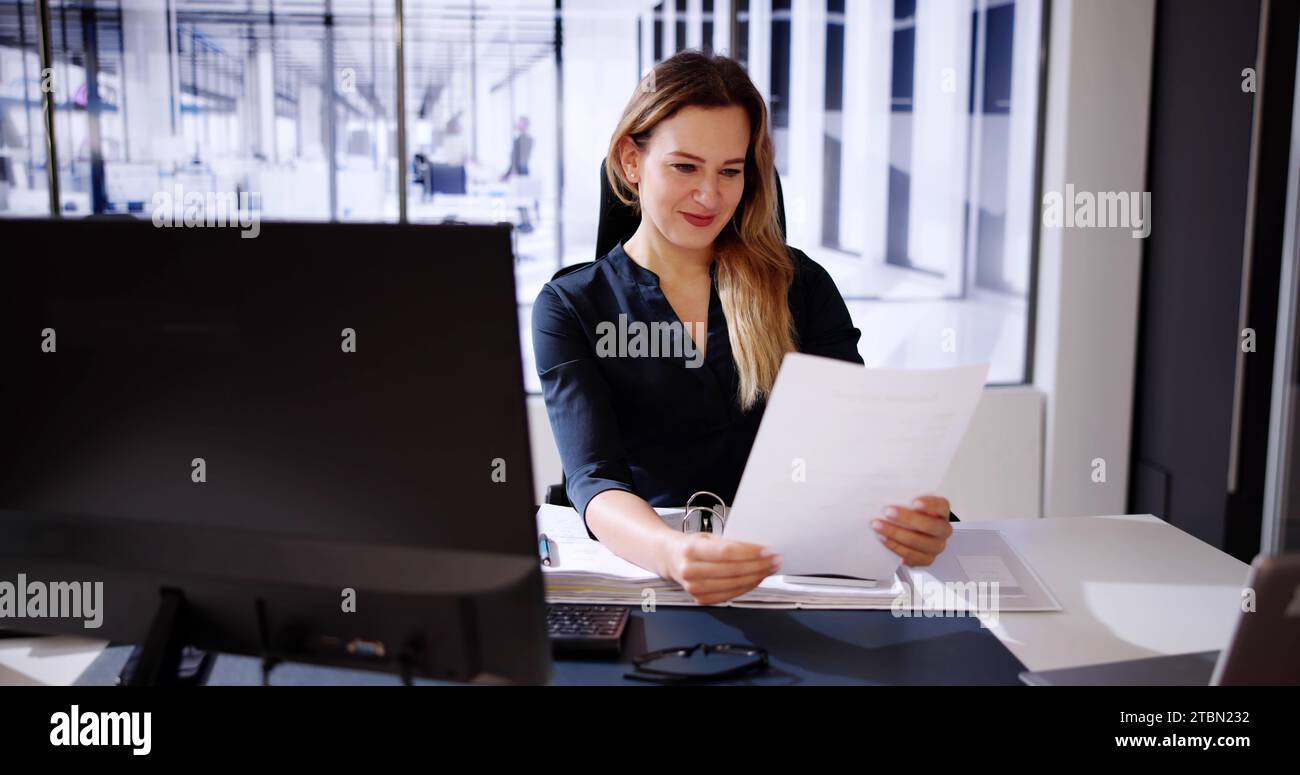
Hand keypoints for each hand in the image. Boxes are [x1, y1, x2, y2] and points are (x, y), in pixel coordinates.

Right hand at [663, 533, 781, 604]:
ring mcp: (694, 588)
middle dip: (759, 565)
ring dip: (757, 577)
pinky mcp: (701, 599)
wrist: (671, 559)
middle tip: (775, 560)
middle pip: (733, 570)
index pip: (727, 552)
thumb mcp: (708, 537)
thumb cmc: (693, 546)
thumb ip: (729, 543)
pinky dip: (747, 587)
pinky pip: (730, 595)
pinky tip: (756, 579)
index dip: (750, 552)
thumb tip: (759, 549)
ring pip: (734, 584)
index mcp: (692, 549)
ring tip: (770, 569)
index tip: (768, 551)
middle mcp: (691, 570)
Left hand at [873, 495, 952, 566]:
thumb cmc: (910, 512)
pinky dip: (897, 548)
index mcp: (942, 512)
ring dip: (897, 535)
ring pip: (920, 543)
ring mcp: (937, 546)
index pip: (941, 506)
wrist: (911, 531)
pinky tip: (885, 540)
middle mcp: (943, 530)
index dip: (930, 505)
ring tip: (879, 527)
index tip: (915, 502)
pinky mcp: (928, 559)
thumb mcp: (910, 501)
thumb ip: (905, 497)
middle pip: (931, 526)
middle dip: (907, 519)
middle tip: (888, 512)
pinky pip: (913, 556)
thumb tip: (888, 491)